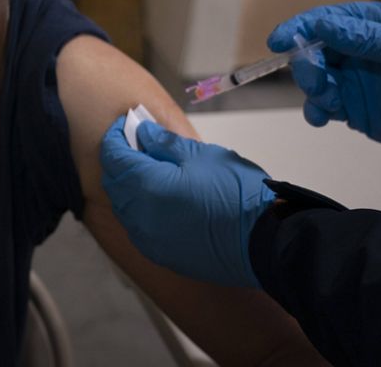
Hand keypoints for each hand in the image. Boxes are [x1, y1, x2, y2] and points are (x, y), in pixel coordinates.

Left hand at [99, 117, 274, 288]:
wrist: (266, 243)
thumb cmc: (239, 196)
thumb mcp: (202, 156)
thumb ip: (165, 143)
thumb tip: (144, 133)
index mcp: (147, 186)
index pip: (114, 157)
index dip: (115, 137)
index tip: (123, 126)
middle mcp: (139, 216)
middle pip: (114, 182)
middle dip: (120, 161)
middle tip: (137, 145)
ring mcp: (149, 240)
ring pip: (123, 207)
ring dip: (128, 187)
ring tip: (150, 171)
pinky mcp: (162, 255)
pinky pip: (138, 228)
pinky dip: (140, 210)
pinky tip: (158, 200)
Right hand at [268, 2, 380, 164]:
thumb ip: (364, 37)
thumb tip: (319, 24)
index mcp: (370, 24)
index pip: (324, 20)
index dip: (298, 28)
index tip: (278, 41)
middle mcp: (356, 50)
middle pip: (311, 51)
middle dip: (306, 64)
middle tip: (317, 79)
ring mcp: (352, 80)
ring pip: (313, 80)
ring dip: (312, 89)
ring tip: (330, 102)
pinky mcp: (353, 109)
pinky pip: (322, 106)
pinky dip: (315, 111)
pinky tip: (322, 118)